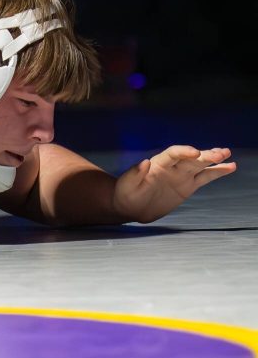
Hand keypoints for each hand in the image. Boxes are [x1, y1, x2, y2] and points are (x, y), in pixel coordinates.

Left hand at [113, 146, 235, 223]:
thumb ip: (135, 173)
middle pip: (191, 158)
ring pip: (200, 164)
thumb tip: (144, 162)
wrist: (131, 206)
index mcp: (157, 164)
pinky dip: (217, 172)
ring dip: (214, 159)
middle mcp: (171, 167)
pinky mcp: (187, 186)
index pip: (172, 154)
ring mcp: (181, 176)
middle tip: (221, 152)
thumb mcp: (126, 184)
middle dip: (205, 154)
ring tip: (227, 153)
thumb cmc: (126, 193)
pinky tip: (230, 166)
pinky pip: (205, 177)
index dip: (184, 151)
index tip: (195, 152)